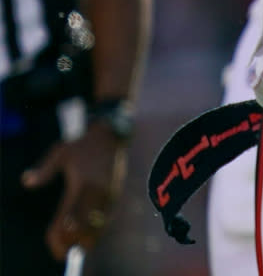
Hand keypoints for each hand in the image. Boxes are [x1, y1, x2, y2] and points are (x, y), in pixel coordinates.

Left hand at [22, 122, 124, 258]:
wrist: (111, 133)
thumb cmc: (82, 143)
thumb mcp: (60, 152)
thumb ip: (44, 170)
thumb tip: (26, 181)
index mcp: (80, 185)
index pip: (68, 218)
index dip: (60, 236)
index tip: (57, 246)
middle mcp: (96, 192)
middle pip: (85, 227)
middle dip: (74, 241)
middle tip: (65, 249)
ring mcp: (108, 193)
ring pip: (99, 224)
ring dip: (89, 236)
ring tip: (79, 245)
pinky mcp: (116, 192)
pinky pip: (108, 216)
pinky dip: (99, 227)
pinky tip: (92, 231)